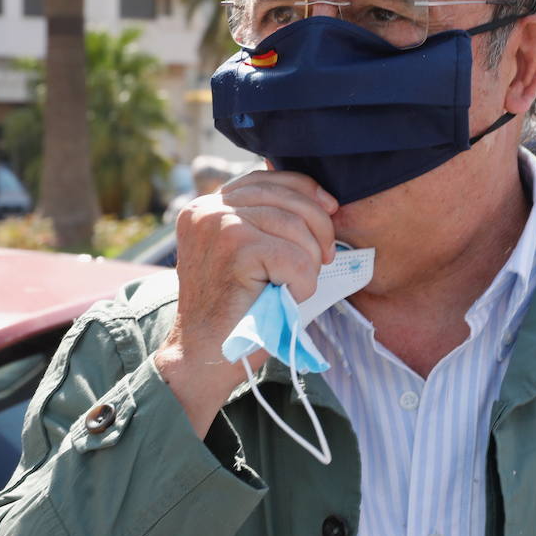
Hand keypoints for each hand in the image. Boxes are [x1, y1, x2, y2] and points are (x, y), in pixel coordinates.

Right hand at [154, 170, 337, 436]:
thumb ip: (268, 223)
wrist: (204, 357)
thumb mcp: (249, 254)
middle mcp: (208, 208)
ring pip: (294, 227)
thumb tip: (322, 199)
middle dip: (318, 227)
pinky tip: (289, 298)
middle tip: (324, 259)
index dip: (306, 191)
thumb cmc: (236, 310)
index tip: (331, 210)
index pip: (268, 178)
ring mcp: (218, 225)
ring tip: (297, 285)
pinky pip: (294, 257)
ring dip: (308, 262)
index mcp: (207, 205)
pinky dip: (302, 283)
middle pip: (286, 198)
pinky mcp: (234, 248)